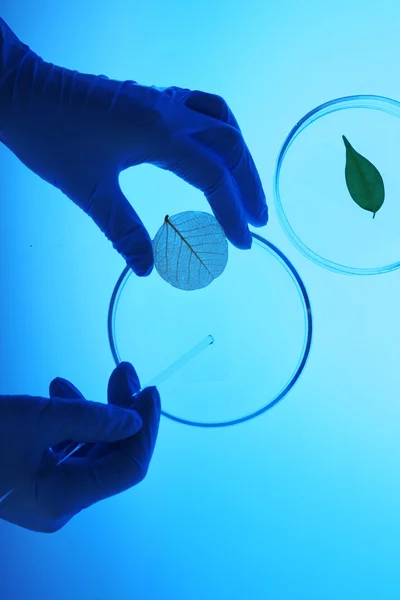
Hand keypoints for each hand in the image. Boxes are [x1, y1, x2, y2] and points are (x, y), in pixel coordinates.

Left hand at [0, 19, 267, 275]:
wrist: (22, 93)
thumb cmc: (49, 137)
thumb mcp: (88, 191)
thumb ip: (123, 230)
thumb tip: (147, 268)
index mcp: (157, 134)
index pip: (212, 176)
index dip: (231, 212)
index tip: (242, 242)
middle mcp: (167, 112)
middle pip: (230, 145)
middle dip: (249, 185)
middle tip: (259, 220)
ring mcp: (160, 100)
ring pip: (221, 121)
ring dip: (241, 154)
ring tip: (247, 187)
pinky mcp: (150, 98)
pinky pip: (202, 106)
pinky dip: (220, 130)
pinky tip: (216, 149)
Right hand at [0, 362, 159, 532]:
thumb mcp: (39, 418)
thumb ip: (93, 419)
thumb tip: (134, 421)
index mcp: (64, 498)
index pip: (128, 468)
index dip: (145, 429)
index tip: (149, 392)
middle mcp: (60, 501)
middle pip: (112, 455)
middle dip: (123, 411)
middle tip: (127, 373)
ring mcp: (46, 489)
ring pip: (91, 448)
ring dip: (99, 410)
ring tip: (100, 377)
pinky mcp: (33, 474)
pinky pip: (67, 447)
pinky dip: (72, 419)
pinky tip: (62, 391)